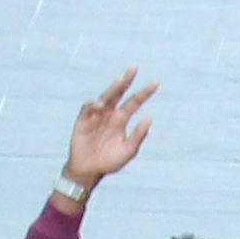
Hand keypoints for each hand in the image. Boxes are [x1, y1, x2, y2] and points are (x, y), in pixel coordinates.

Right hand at [61, 71, 156, 194]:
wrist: (89, 170)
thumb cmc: (110, 162)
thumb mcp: (128, 150)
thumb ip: (138, 136)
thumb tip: (149, 118)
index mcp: (121, 120)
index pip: (134, 102)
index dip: (144, 93)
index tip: (156, 82)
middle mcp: (110, 114)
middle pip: (119, 93)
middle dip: (126, 81)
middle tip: (134, 68)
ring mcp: (96, 116)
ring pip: (105, 97)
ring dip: (113, 88)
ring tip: (121, 80)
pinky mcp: (83, 120)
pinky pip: (88, 109)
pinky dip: (94, 105)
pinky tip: (101, 105)